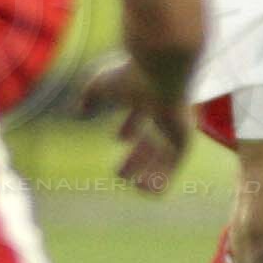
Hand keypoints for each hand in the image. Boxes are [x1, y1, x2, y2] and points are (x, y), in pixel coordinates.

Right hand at [79, 54, 190, 196]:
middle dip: (137, 157)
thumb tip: (78, 112)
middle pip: (153, 140)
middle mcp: (166, 113)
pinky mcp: (185, 141)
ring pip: (164, 157)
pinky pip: (173, 167)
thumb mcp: (101, 85)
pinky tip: (142, 189)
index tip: (119, 138)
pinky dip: (161, 180)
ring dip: (149, 172)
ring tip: (134, 186)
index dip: (131, 126)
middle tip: (120, 173)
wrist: (161, 72)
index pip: (141, 114)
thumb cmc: (130, 76)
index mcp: (149, 96)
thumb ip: (89, 97)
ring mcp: (177, 128)